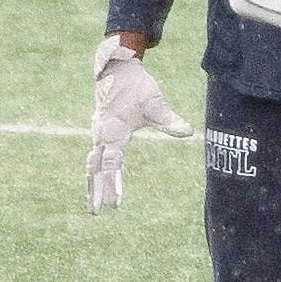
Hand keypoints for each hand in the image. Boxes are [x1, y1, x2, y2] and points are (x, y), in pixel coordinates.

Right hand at [86, 33, 193, 213]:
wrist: (117, 69)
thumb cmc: (137, 87)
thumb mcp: (155, 104)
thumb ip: (169, 121)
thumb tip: (188, 132)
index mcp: (113, 132)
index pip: (111, 164)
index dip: (112, 183)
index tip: (115, 201)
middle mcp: (101, 136)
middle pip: (95, 169)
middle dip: (96, 190)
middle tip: (97, 212)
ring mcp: (98, 135)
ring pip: (91, 165)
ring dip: (91, 185)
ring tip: (92, 206)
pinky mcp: (99, 133)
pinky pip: (93, 158)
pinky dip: (92, 173)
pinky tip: (95, 186)